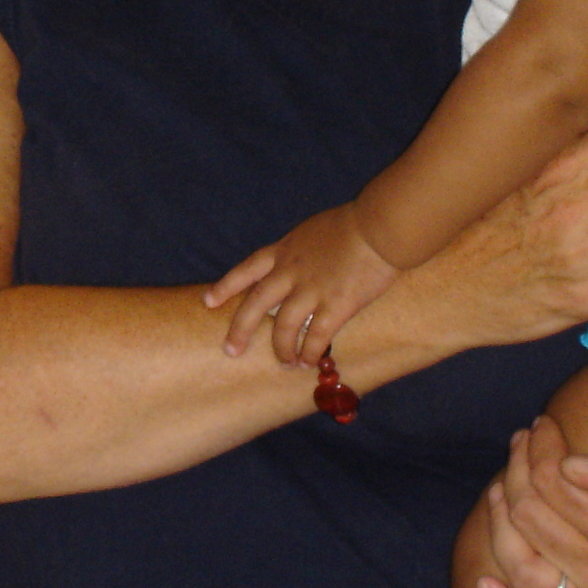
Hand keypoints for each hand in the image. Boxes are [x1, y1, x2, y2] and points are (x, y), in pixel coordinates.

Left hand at [208, 203, 399, 363]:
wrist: (379, 226)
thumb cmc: (354, 224)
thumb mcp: (314, 231)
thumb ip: (301, 251)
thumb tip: (300, 265)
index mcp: (284, 250)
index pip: (246, 269)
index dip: (225, 286)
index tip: (208, 301)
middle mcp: (290, 272)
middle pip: (256, 304)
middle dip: (240, 330)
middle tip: (231, 350)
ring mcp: (312, 290)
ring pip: (284, 327)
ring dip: (282, 348)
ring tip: (284, 363)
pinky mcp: (336, 306)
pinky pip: (316, 337)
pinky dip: (309, 352)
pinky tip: (308, 362)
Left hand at [479, 414, 587, 587]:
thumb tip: (568, 464)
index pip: (552, 482)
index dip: (541, 447)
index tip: (544, 426)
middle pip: (530, 516)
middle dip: (518, 471)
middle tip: (523, 446)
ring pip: (522, 566)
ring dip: (499, 524)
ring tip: (500, 490)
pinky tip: (486, 586)